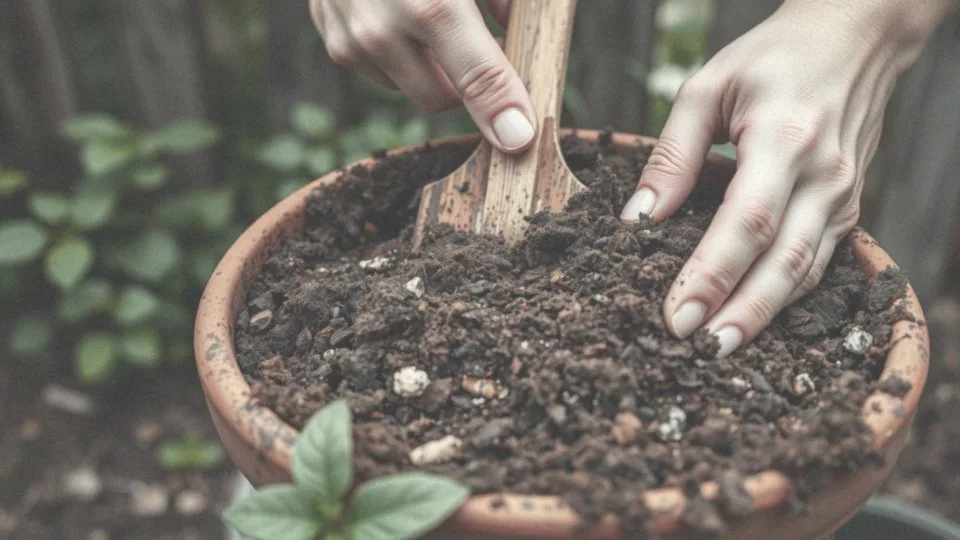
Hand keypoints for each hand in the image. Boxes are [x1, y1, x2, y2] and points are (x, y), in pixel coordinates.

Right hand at [309, 0, 534, 152]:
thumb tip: (520, 26)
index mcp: (431, 3)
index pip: (478, 77)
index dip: (504, 111)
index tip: (520, 136)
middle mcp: (382, 29)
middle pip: (442, 98)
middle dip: (469, 82)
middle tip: (488, 45)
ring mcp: (349, 38)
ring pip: (409, 88)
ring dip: (434, 65)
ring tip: (439, 14)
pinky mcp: (331, 36)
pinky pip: (379, 70)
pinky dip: (400, 51)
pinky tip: (403, 10)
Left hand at [620, 0, 955, 356]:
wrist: (854, 41)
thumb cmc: (773, 59)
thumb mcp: (708, 87)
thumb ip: (671, 154)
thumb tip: (638, 219)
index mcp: (786, 138)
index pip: (747, 221)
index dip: (711, 273)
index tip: (675, 314)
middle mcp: (825, 175)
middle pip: (784, 260)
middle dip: (740, 312)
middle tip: (697, 350)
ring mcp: (844, 195)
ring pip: (806, 271)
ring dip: (765, 316)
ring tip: (721, 349)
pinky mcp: (847, 208)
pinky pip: (818, 263)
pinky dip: (785, 296)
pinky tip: (752, 319)